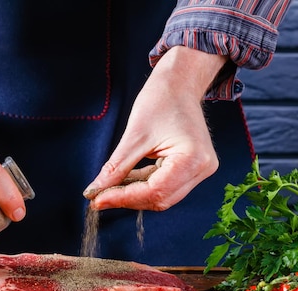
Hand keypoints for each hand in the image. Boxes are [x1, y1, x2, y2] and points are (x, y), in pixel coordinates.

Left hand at [83, 46, 226, 210]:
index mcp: (193, 159)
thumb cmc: (161, 99)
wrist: (180, 83)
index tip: (97, 200)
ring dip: (134, 194)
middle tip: (99, 197)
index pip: (155, 191)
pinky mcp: (192, 169)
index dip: (124, 199)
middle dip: (128, 199)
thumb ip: (115, 168)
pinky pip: (164, 185)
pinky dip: (142, 185)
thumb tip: (94, 192)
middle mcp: (202, 168)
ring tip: (109, 187)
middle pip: (160, 198)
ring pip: (162, 196)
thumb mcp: (134, 135)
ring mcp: (200, 169)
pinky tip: (124, 180)